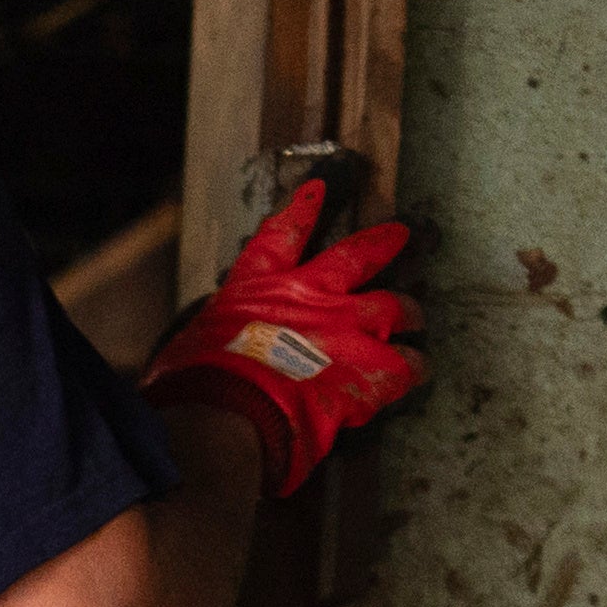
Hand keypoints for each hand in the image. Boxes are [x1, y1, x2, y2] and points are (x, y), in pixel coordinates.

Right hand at [143, 180, 420, 495]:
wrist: (228, 416)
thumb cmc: (195, 387)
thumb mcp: (190, 349)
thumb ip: (212, 344)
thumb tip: (193, 363)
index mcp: (259, 287)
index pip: (281, 236)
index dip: (302, 210)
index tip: (319, 190)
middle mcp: (310, 297)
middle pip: (357, 257)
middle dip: (381, 243)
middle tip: (400, 235)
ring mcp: (345, 330)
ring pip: (395, 307)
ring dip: (407, 313)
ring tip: (414, 320)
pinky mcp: (368, 370)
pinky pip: (406, 366)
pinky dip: (412, 370)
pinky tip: (416, 373)